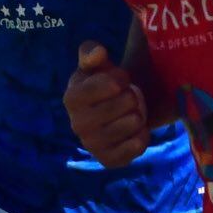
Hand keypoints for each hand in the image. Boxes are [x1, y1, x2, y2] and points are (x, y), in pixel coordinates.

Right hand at [65, 41, 148, 168]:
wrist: (110, 111)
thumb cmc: (102, 82)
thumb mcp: (96, 64)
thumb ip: (91, 52)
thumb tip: (97, 52)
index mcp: (71, 98)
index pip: (112, 84)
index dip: (122, 78)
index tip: (119, 80)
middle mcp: (77, 124)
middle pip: (127, 102)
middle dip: (133, 96)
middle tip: (126, 98)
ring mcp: (92, 145)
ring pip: (134, 123)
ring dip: (139, 115)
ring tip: (129, 113)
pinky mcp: (108, 160)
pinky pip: (137, 146)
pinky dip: (142, 136)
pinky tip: (133, 131)